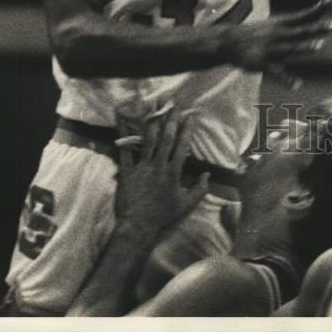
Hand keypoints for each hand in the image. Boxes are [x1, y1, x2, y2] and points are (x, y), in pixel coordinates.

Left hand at [114, 106, 207, 238]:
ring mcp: (142, 167)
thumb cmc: (162, 216)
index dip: (187, 130)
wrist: (137, 226)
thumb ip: (199, 190)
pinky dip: (124, 138)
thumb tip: (207, 174)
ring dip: (153, 123)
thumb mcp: (185, 205)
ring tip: (155, 108)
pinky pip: (125, 152)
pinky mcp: (127, 172)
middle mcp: (158, 166)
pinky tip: (123, 123)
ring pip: (148, 141)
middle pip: (166, 139)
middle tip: (174, 105)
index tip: (191, 116)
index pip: (182, 147)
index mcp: (173, 172)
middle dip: (171, 120)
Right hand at [225, 0, 331, 88]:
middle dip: (319, 28)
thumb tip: (317, 12)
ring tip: (320, 46)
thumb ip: (297, 23)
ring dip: (305, 47)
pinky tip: (298, 85)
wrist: (229, 41)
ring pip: (292, 48)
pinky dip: (288, 79)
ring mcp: (272, 49)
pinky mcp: (263, 63)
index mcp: (283, 24)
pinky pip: (278, 72)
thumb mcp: (276, 24)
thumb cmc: (258, 33)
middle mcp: (280, 34)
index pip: (305, 14)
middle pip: (303, 30)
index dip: (319, 7)